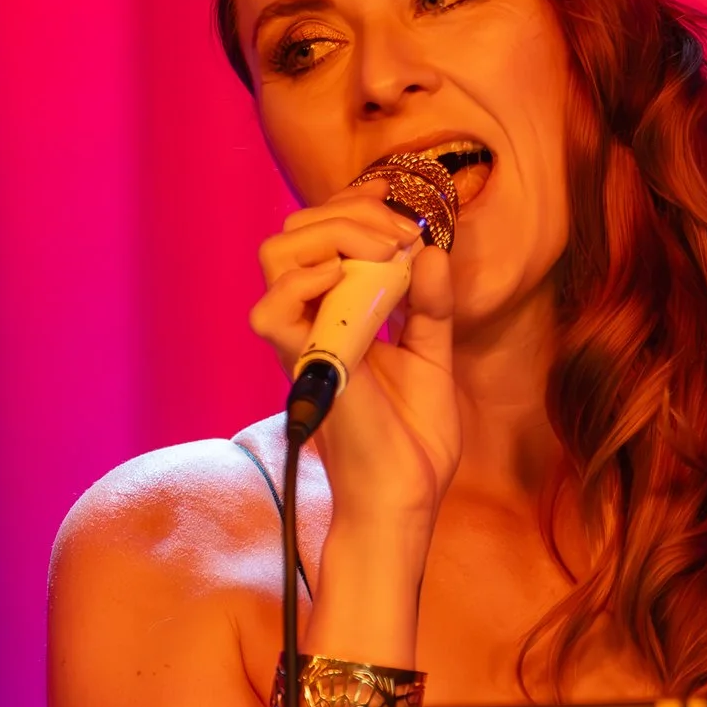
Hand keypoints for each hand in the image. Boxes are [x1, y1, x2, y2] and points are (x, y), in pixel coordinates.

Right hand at [249, 188, 458, 539]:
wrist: (405, 498)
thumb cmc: (412, 442)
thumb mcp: (433, 359)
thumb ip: (430, 306)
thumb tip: (431, 251)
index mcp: (337, 316)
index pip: (320, 235)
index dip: (356, 208)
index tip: (404, 216)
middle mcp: (312, 322)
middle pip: (293, 232)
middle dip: (349, 212)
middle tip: (400, 235)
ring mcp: (304, 342)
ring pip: (276, 253)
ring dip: (334, 235)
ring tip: (384, 255)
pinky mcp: (305, 368)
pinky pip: (272, 310)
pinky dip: (312, 282)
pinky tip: (359, 288)